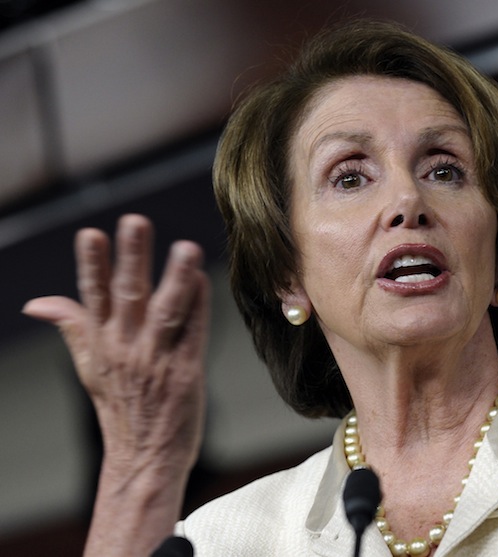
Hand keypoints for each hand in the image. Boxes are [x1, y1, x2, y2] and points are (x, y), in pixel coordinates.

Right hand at [22, 214, 209, 554]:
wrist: (144, 457)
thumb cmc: (120, 406)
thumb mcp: (88, 366)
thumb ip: (72, 327)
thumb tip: (36, 302)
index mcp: (101, 343)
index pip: (92, 296)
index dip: (91, 265)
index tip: (91, 234)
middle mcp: (126, 348)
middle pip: (128, 296)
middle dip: (131, 258)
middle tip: (136, 222)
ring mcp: (157, 361)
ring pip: (166, 312)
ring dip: (175, 279)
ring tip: (186, 247)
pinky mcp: (186, 373)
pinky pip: (194, 333)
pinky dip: (199, 307)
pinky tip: (203, 280)